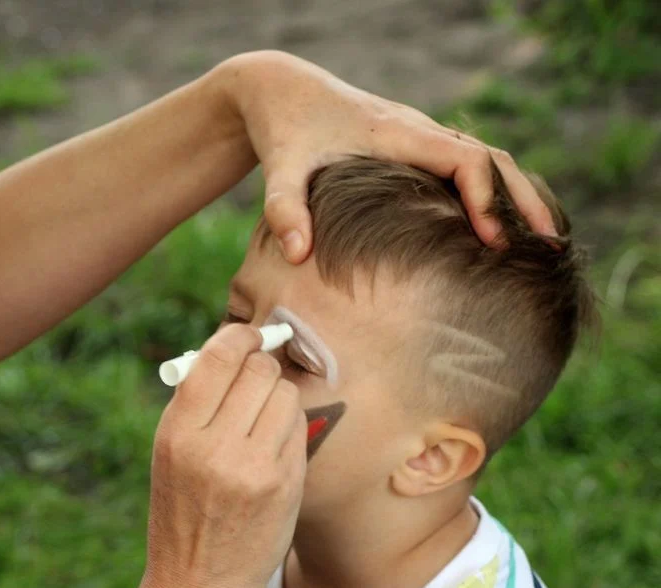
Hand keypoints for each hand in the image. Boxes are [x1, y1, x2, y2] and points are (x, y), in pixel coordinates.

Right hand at [141, 324, 306, 587]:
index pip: (218, 356)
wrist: (197, 584)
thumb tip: (237, 348)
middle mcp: (213, 446)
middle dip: (262, 366)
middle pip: (259, 370)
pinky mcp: (284, 485)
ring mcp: (253, 467)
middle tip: (257, 379)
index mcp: (177, 432)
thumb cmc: (183, 511)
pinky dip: (290, 427)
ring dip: (279, 397)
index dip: (240, 336)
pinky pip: (299, 427)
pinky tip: (274, 448)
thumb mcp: (170, 454)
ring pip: (286, 395)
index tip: (249, 335)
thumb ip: (197, 403)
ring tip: (262, 421)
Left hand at [214, 50, 555, 260]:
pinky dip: (490, 191)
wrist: (278, 90)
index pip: (466, 160)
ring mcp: (418, 137)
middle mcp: (417, 131)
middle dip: (523, 200)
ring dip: (514, 195)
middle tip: (551, 246)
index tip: (494, 242)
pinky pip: (464, 166)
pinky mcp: (411, 147)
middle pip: (492, 159)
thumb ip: (284, 209)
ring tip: (541, 241)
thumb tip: (298, 255)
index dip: (485, 199)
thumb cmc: (282, 130)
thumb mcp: (279, 169)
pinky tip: (497, 226)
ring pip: (484, 160)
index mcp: (397, 134)